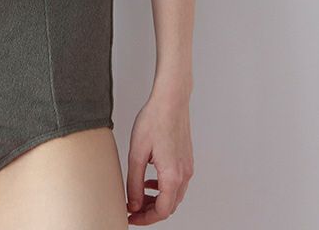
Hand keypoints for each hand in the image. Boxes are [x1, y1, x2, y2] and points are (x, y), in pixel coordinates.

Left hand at [125, 92, 193, 224]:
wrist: (171, 100)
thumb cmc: (154, 120)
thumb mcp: (137, 153)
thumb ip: (135, 182)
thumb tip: (134, 204)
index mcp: (172, 176)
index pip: (161, 211)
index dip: (145, 219)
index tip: (131, 217)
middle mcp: (184, 174)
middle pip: (169, 207)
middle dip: (150, 212)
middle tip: (132, 209)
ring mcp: (187, 167)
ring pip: (174, 196)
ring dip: (157, 200)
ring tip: (139, 196)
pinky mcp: (186, 159)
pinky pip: (177, 183)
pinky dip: (163, 188)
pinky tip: (150, 181)